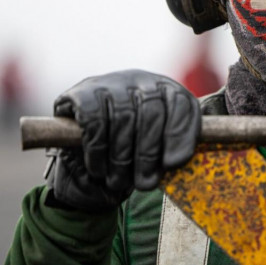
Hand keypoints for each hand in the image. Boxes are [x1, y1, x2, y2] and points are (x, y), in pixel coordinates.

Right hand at [46, 69, 200, 211]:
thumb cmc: (128, 156)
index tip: (172, 165)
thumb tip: (174, 161)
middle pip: (152, 112)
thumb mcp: (155, 155)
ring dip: (121, 158)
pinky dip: (97, 149)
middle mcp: (141, 81)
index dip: (179, 135)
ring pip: (123, 118)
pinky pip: (94, 120)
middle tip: (145, 183)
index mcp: (166, 91)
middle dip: (148, 154)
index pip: (182, 104)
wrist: (85, 157)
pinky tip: (98, 168)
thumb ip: (170, 155)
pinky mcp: (83, 93)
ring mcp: (111, 83)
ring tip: (118, 181)